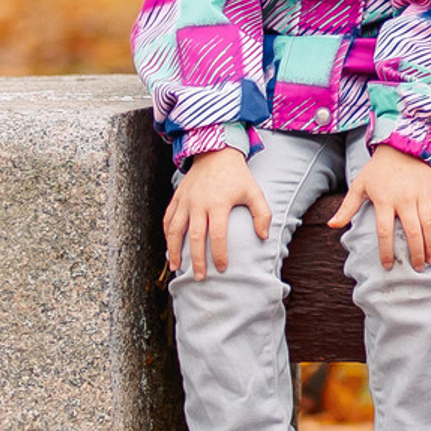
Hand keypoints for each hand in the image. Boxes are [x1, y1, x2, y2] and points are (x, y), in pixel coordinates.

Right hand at [164, 148, 271, 278]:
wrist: (216, 153)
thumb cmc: (237, 176)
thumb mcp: (254, 191)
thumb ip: (262, 214)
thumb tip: (264, 237)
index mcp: (219, 203)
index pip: (218, 234)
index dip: (219, 253)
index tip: (222, 268)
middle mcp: (199, 203)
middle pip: (195, 237)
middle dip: (197, 260)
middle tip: (200, 277)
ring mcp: (185, 200)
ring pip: (175, 230)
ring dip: (174, 250)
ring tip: (176, 268)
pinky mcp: (177, 197)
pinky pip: (168, 219)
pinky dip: (167, 235)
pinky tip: (169, 247)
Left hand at [329, 142, 430, 269]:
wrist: (401, 145)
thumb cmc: (377, 169)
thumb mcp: (359, 186)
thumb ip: (347, 208)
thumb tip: (332, 226)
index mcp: (384, 201)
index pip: (385, 232)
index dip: (386, 251)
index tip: (387, 266)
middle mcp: (405, 199)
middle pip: (412, 232)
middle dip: (416, 253)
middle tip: (417, 268)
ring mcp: (421, 194)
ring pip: (429, 224)